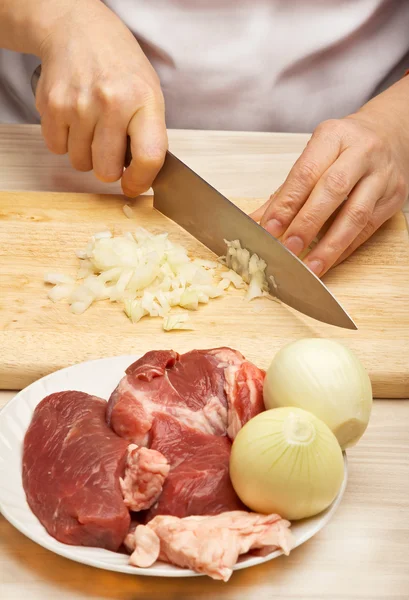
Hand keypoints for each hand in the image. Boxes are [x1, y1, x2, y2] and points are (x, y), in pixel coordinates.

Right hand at [35, 0, 166, 196]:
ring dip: (86, 154)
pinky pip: (57, 149)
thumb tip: (141, 178)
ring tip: (93, 127)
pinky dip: (66, 142)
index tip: (134, 186)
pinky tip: (75, 120)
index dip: (141, 181)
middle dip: (109, 168)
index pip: (148, 157)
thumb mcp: (149, 93)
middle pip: (107, 170)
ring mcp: (79, 104)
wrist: (77, 30)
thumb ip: (149, 135)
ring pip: (81, 163)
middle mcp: (112, 102)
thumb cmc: (120, 67)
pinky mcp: (52, 106)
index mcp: (144, 100)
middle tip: (111, 149)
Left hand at [252, 86, 408, 275]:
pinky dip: (346, 248)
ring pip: (356, 214)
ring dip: (330, 245)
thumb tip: (256, 222)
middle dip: (307, 223)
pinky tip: (330, 261)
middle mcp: (362, 152)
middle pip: (333, 190)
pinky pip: (368, 229)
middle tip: (288, 248)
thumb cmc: (344, 148)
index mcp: (333, 137)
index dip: (287, 203)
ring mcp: (382, 175)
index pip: (306, 172)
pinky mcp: (394, 198)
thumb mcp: (314, 156)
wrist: (390, 133)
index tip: (269, 228)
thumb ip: (285, 191)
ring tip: (310, 267)